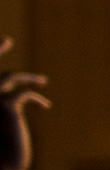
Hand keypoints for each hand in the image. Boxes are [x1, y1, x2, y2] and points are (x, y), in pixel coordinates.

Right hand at [0, 38, 51, 169]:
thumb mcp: (0, 130)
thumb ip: (2, 112)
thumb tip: (15, 102)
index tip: (0, 43)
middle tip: (7, 40)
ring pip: (7, 77)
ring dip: (26, 78)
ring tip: (42, 81)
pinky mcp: (5, 106)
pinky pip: (24, 94)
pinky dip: (35, 97)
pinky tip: (45, 105)